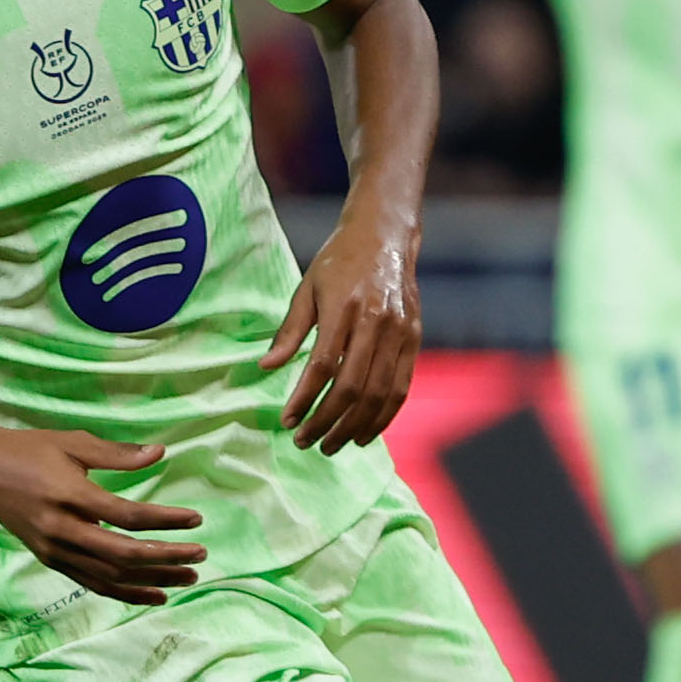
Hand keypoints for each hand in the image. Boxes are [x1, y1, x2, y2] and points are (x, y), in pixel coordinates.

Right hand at [0, 423, 207, 605]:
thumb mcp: (74, 442)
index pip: (128, 516)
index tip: (195, 519)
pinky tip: (154, 594)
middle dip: (166, 558)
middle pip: (123, 555)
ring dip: (153, 580)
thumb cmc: (31, 450)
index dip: (165, 520)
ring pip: (110, 576)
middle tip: (200, 554)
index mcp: (71, 495)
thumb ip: (117, 454)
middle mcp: (62, 529)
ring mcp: (55, 550)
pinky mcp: (51, 560)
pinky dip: (125, 592)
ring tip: (187, 577)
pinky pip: (93, 584)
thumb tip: (159, 454)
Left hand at [263, 215, 420, 454]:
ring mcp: (400, 332)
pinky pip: (400, 388)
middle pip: (353, 387)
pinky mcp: (414, 340)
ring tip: (331, 445)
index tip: (287, 421)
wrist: (385, 235)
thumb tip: (266, 367)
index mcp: (345, 307)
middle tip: (305, 442)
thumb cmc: (338, 262)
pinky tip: (363, 434)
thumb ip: (289, 331)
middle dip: (326, 421)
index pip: (323, 365)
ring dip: (354, 427)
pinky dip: (383, 417)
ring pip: (379, 394)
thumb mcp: (306, 288)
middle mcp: (376, 322)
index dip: (304, 398)